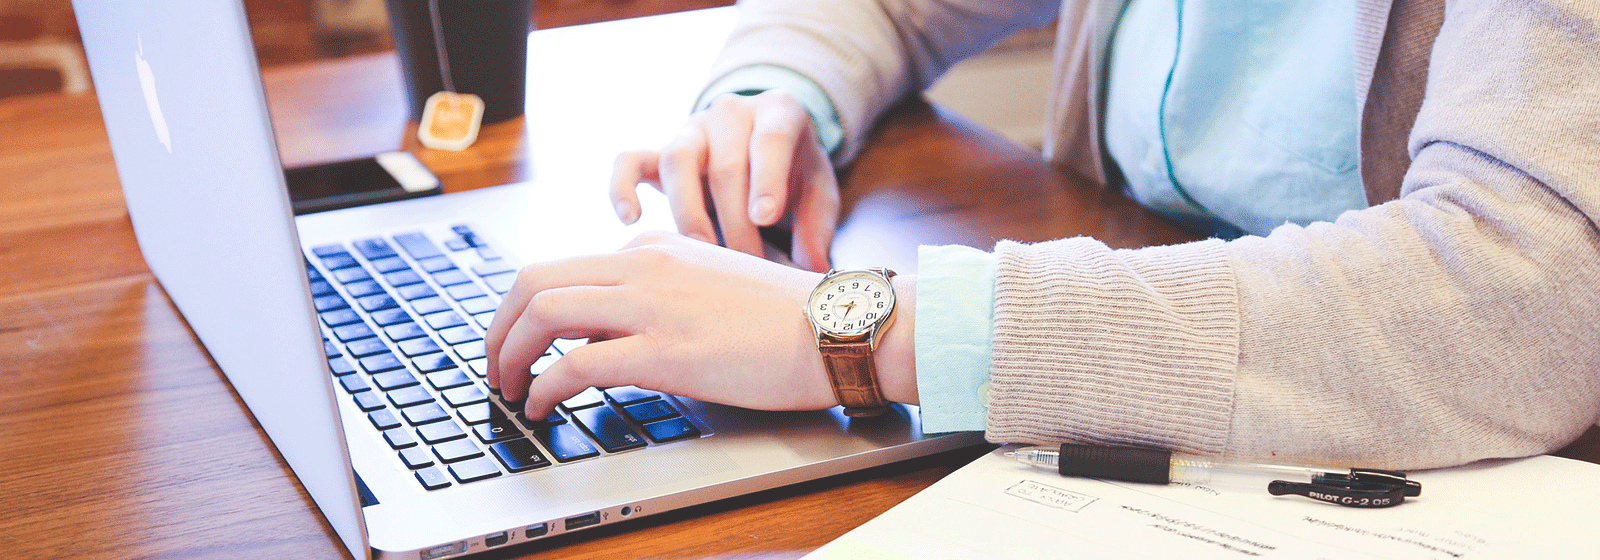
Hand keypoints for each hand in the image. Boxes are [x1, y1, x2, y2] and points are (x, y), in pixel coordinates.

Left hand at [484, 232, 839, 418]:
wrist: (838, 327)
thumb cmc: (785, 319)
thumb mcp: (708, 287)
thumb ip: (655, 299)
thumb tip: (602, 337)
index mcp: (654, 249)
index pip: (562, 268)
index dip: (524, 310)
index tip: (519, 342)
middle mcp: (644, 265)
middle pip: (534, 280)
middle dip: (499, 327)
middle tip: (494, 365)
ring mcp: (653, 305)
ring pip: (544, 313)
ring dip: (509, 354)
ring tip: (509, 388)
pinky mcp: (665, 350)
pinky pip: (577, 363)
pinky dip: (544, 387)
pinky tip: (543, 407)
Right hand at [609, 90, 840, 272]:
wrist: (767, 149)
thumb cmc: (796, 175)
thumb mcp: (819, 193)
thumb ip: (817, 228)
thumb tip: (812, 269)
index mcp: (779, 112)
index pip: (770, 138)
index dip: (766, 178)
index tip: (764, 217)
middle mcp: (731, 113)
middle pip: (725, 164)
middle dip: (735, 221)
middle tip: (747, 264)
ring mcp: (692, 130)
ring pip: (677, 160)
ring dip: (689, 213)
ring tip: (702, 254)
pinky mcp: (659, 152)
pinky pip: (629, 161)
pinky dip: (622, 186)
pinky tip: (630, 219)